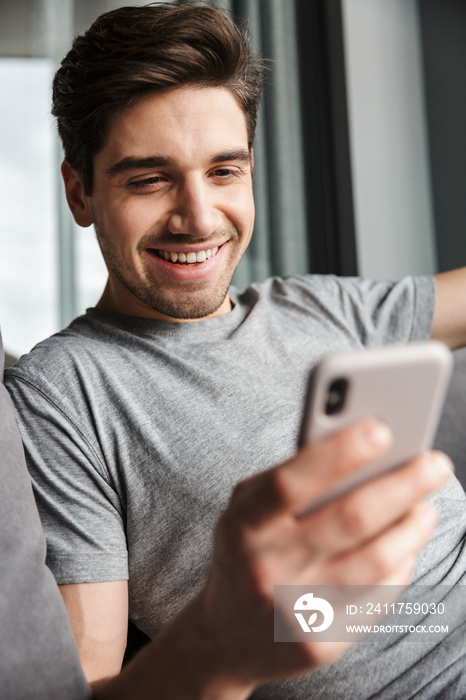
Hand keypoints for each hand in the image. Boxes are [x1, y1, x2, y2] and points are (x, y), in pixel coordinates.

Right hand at [194, 420, 451, 688]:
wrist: (228, 636)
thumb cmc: (247, 552)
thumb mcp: (247, 510)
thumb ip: (288, 478)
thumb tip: (357, 449)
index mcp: (242, 525)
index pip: (290, 483)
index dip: (337, 454)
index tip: (382, 430)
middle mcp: (265, 569)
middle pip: (349, 519)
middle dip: (402, 485)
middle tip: (435, 464)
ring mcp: (294, 611)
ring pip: (375, 561)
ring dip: (412, 528)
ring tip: (426, 507)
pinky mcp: (322, 644)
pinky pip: (378, 598)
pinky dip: (401, 566)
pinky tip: (406, 547)